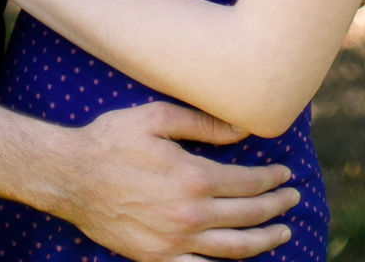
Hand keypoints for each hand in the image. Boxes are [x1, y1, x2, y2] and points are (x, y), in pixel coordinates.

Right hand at [60, 102, 297, 260]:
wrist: (72, 176)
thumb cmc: (112, 139)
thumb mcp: (156, 117)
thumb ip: (201, 123)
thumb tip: (241, 128)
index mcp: (193, 177)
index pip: (248, 183)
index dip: (271, 180)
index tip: (285, 174)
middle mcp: (190, 214)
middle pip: (248, 215)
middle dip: (276, 207)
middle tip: (292, 198)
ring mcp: (175, 242)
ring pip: (234, 249)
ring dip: (264, 241)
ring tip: (282, 232)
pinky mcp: (159, 259)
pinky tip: (240, 261)